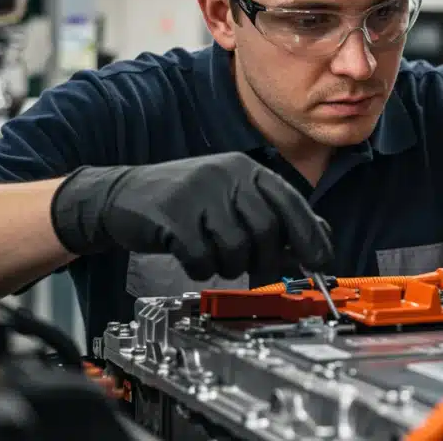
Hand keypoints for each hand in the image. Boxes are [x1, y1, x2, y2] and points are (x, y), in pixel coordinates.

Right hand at [49, 153, 332, 279]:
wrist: (121, 197)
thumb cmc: (184, 204)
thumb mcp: (231, 201)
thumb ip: (273, 215)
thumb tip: (320, 239)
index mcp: (245, 170)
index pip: (290, 203)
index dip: (310, 236)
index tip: (321, 263)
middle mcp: (225, 175)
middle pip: (267, 230)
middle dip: (266, 261)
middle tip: (255, 271)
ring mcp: (198, 193)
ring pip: (236, 248)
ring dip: (229, 266)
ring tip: (215, 259)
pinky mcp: (171, 216)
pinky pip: (201, 257)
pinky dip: (200, 268)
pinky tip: (191, 258)